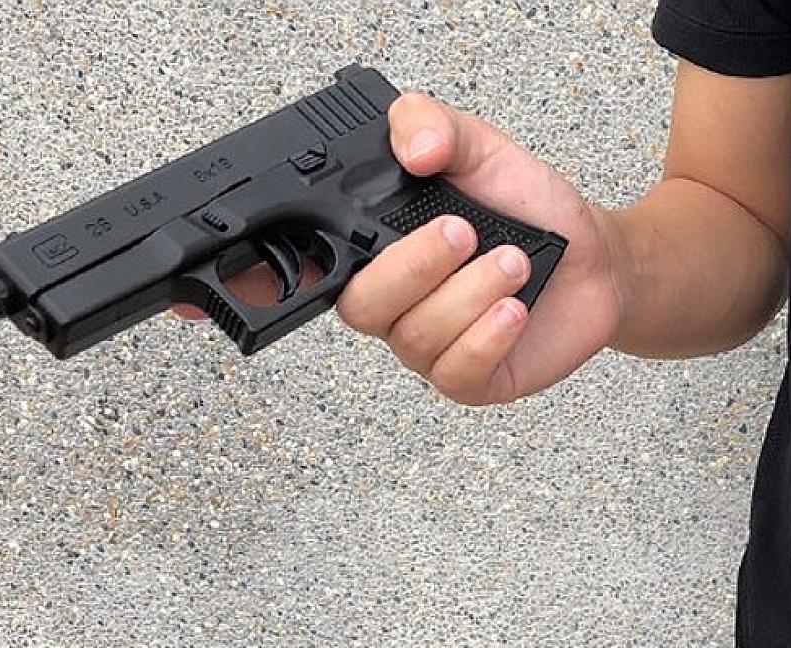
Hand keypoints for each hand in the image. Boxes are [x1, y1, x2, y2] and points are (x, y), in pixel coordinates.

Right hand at [177, 93, 622, 404]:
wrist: (598, 260)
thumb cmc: (527, 209)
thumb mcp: (479, 145)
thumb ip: (434, 124)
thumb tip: (410, 143)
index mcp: (369, 251)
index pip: (290, 275)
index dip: (242, 287)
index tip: (192, 301)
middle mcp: (390, 303)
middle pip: (358, 305)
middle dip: (411, 265)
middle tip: (461, 230)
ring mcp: (427, 347)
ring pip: (413, 337)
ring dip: (467, 292)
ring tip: (514, 261)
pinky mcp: (470, 380)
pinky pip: (454, 372)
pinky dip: (485, 335)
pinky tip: (515, 307)